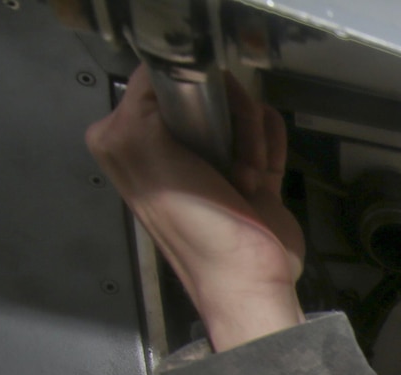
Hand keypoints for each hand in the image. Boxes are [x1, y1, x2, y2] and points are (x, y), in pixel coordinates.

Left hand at [86, 67, 304, 349]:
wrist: (248, 282)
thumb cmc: (196, 227)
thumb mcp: (146, 151)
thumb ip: (142, 100)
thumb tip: (165, 65)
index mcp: (129, 142)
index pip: (158, 83)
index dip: (188, 92)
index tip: (205, 120)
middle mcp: (166, 149)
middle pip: (207, 96)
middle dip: (229, 122)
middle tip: (230, 164)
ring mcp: (210, 163)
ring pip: (242, 115)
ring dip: (253, 144)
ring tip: (246, 184)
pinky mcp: (251, 178)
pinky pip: (267, 138)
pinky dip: (271, 150)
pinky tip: (261, 179)